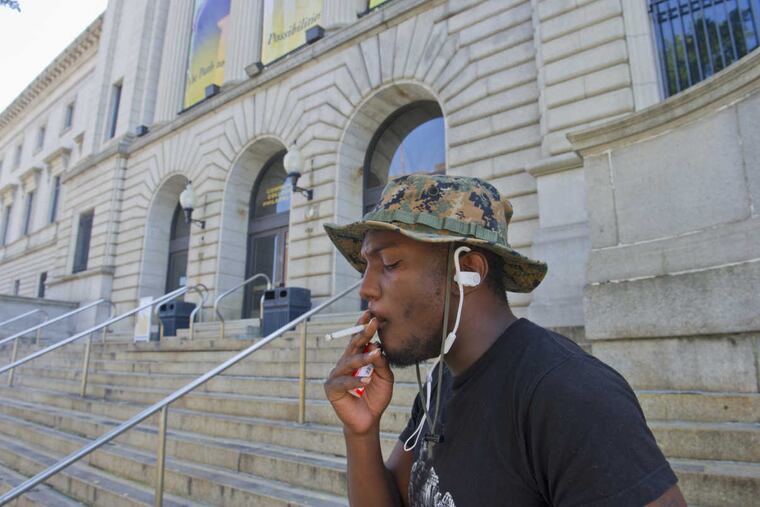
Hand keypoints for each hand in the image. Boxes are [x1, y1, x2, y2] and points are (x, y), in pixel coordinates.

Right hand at [324, 311, 393, 435]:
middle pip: (353, 345)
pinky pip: (344, 382)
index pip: (359, 339)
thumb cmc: (376, 396)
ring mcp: (337, 374)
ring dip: (363, 357)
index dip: (363, 326)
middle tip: (373, 322)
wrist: (369, 420)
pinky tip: (366, 381)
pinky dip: (356, 381)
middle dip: (363, 332)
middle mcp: (345, 363)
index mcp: (356, 357)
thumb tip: (377, 347)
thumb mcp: (385, 378)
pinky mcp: (332, 388)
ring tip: (376, 354)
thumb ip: (382, 364)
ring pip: (350, 362)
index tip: (372, 313)